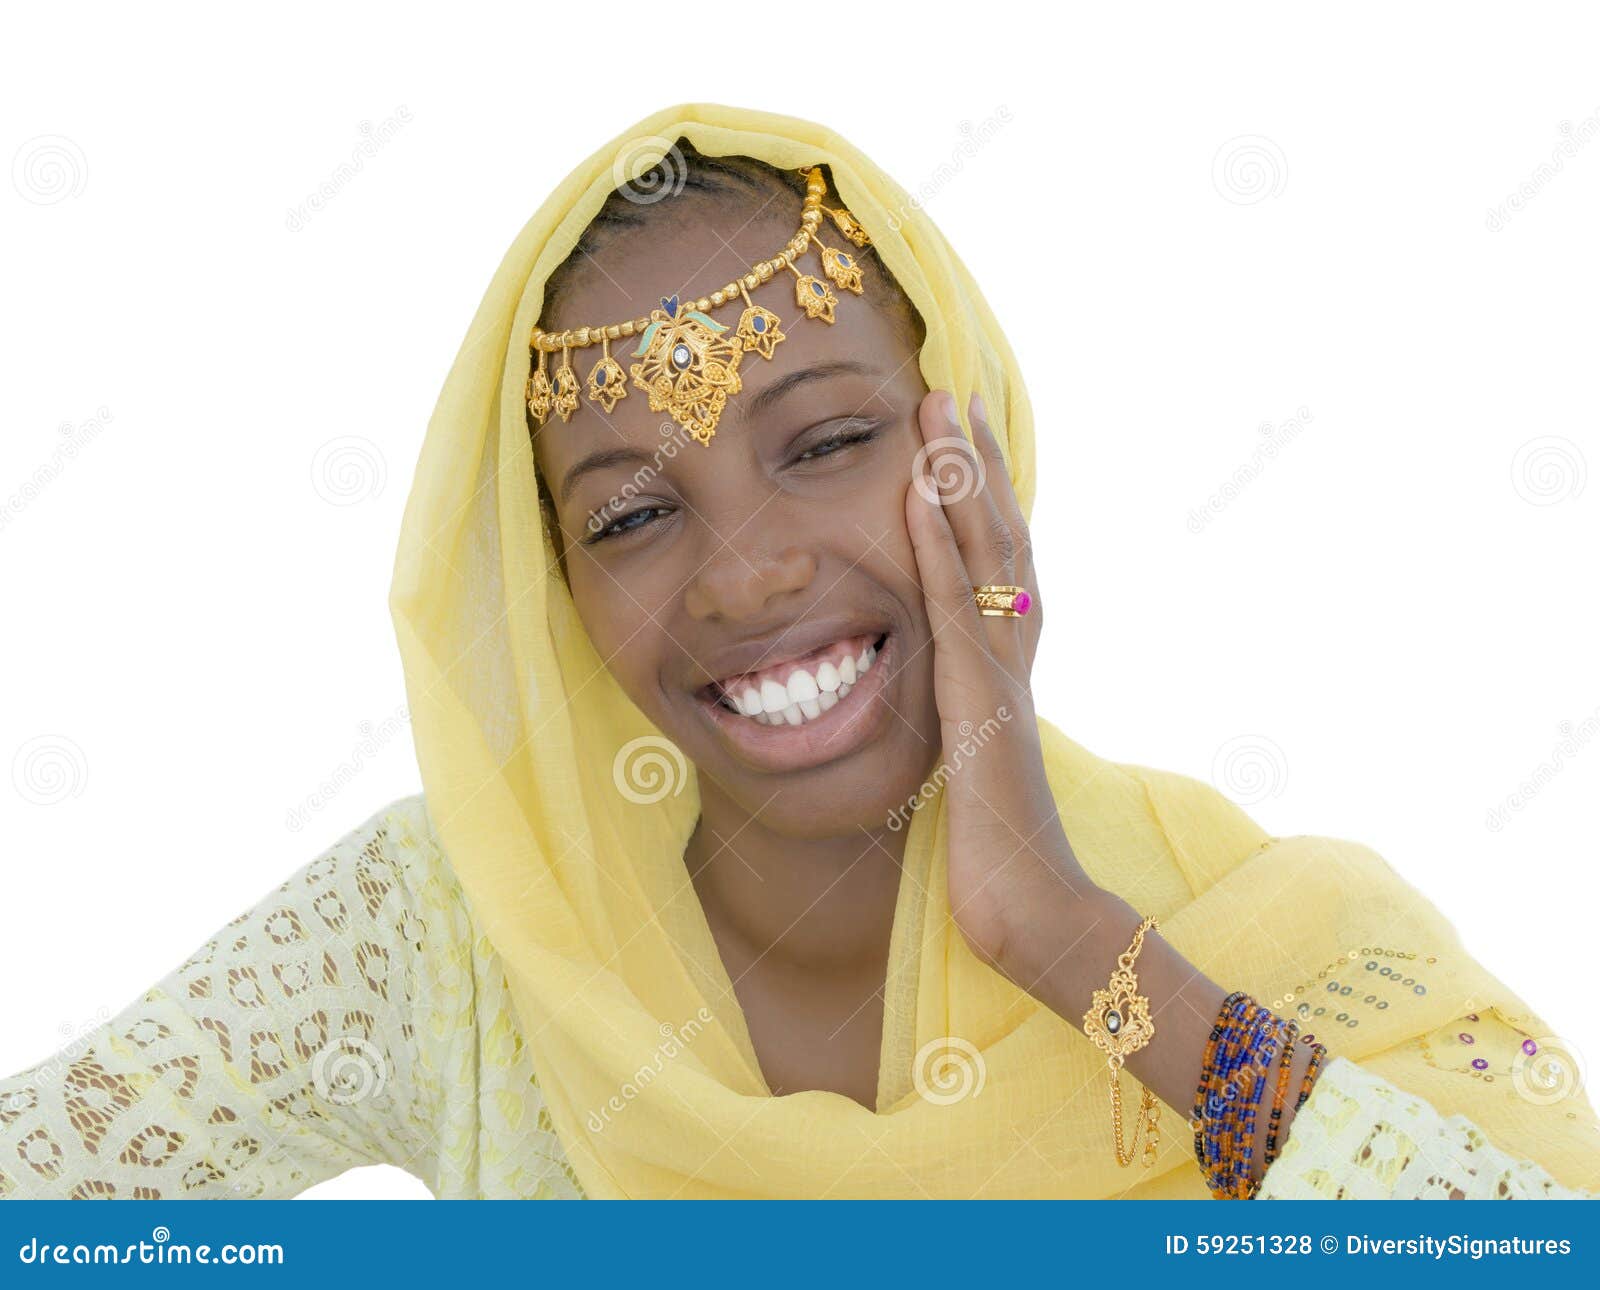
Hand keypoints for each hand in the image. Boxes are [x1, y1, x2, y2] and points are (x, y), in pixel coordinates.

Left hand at [903, 388, 1097, 980]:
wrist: (1035, 913)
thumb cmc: (1002, 852)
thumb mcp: (976, 763)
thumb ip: (970, 716)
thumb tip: (953, 695)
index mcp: (1009, 666)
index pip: (998, 562)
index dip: (981, 497)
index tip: (960, 438)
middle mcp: (1014, 656)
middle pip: (999, 539)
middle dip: (975, 464)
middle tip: (951, 392)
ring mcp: (1001, 675)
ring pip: (984, 557)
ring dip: (960, 480)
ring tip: (938, 411)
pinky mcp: (978, 703)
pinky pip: (952, 612)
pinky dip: (934, 549)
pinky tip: (915, 496)